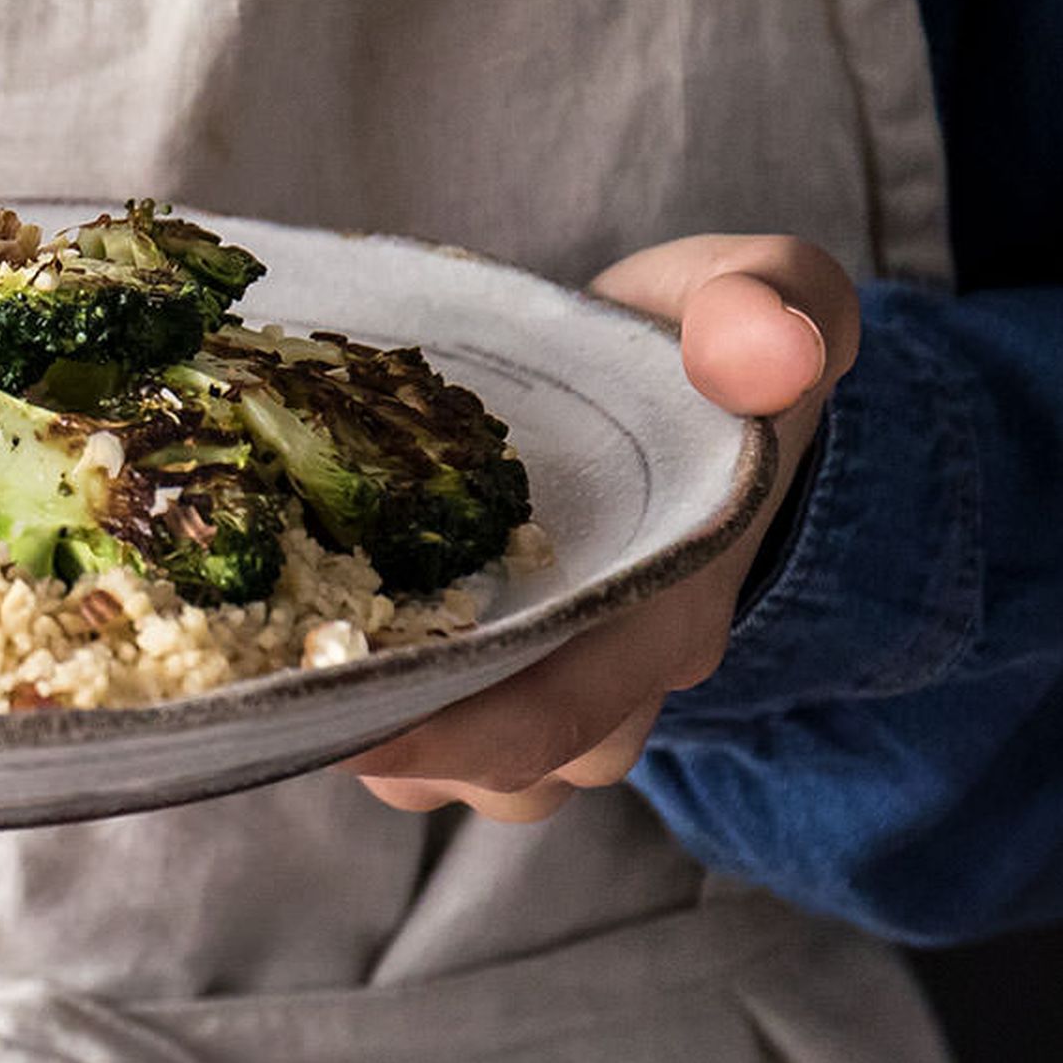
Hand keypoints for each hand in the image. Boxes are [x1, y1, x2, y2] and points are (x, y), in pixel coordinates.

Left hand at [345, 235, 856, 822]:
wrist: (702, 368)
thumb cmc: (716, 336)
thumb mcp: (767, 291)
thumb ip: (775, 308)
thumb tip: (768, 350)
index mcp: (669, 606)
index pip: (564, 717)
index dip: (456, 739)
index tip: (345, 724)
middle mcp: (617, 667)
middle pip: (505, 766)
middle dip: (396, 742)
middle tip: (287, 675)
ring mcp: (560, 674)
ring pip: (464, 770)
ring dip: (381, 739)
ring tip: (291, 662)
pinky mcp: (504, 658)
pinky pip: (434, 733)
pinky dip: (368, 710)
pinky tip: (304, 635)